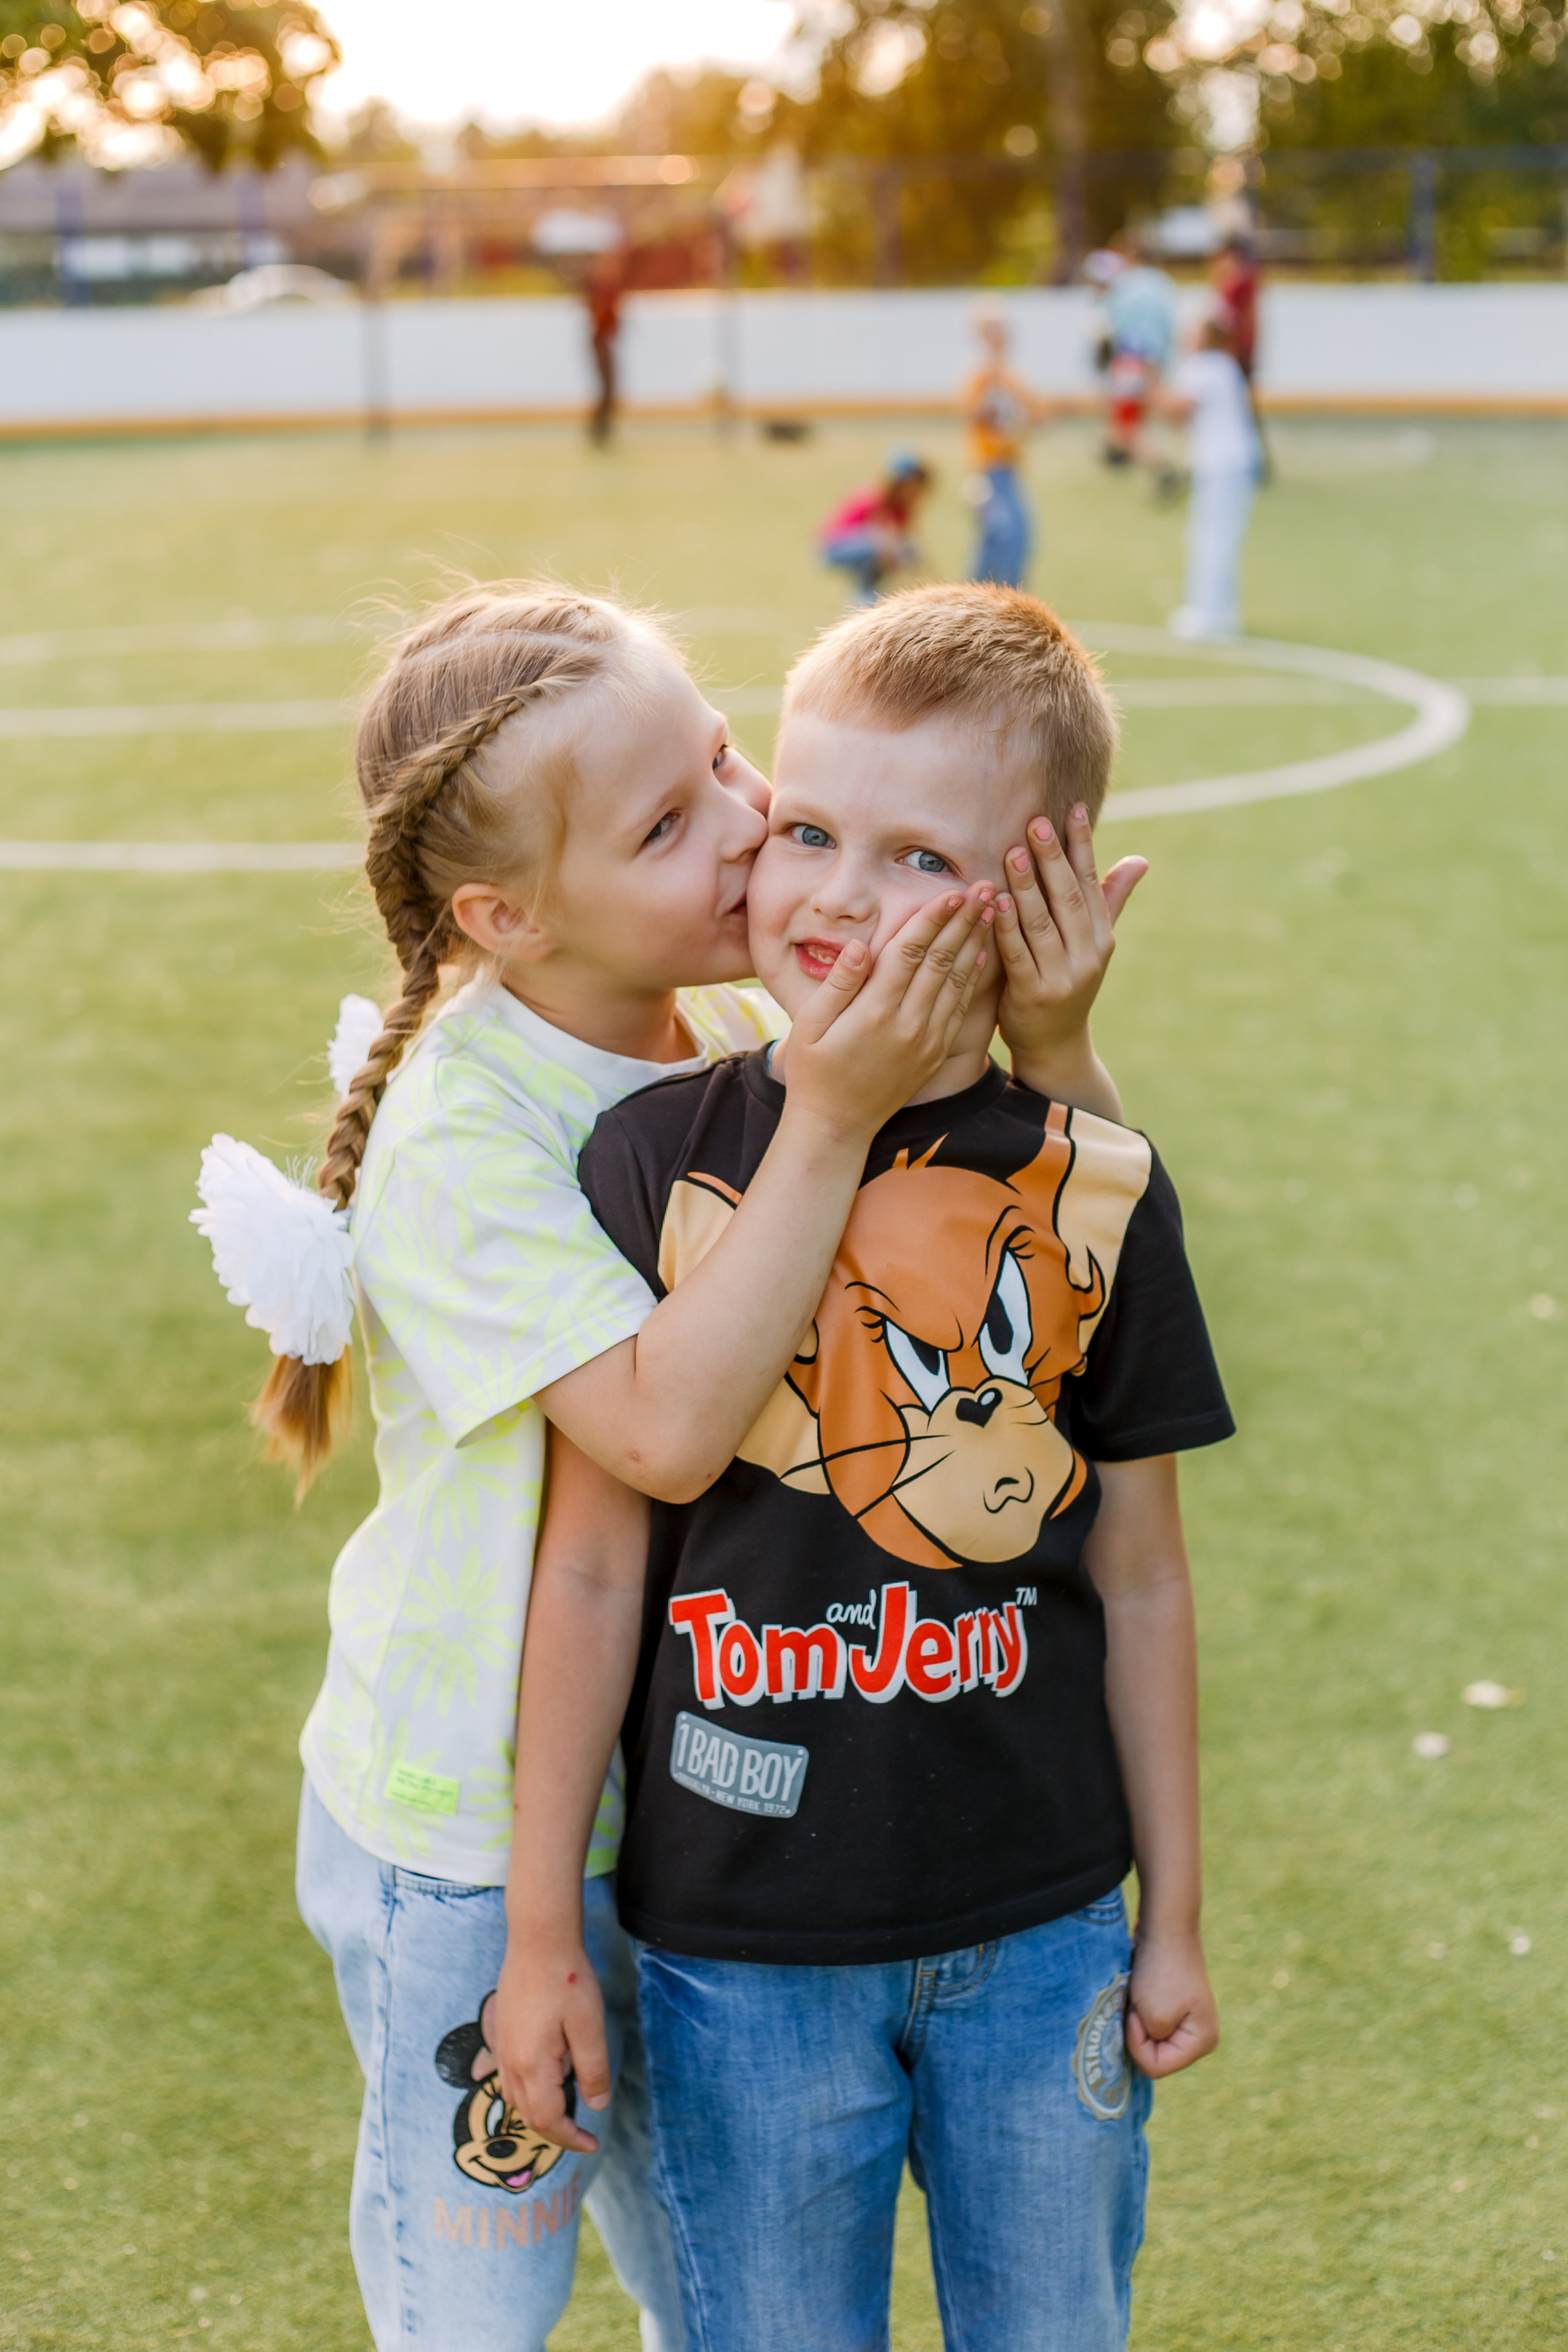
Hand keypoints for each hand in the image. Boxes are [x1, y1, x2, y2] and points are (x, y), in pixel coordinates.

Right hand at [487, 1934, 611, 2156]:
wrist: (538, 1940)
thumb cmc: (567, 1979)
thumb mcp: (589, 2025)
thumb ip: (593, 2069)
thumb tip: (596, 2105)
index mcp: (532, 2064)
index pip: (547, 2120)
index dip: (569, 2139)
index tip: (592, 2142)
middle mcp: (510, 2061)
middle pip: (528, 2116)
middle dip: (555, 2132)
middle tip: (583, 2134)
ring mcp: (502, 2048)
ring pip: (516, 2099)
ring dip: (540, 2113)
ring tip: (568, 2109)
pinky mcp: (502, 2034)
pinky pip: (509, 2079)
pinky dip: (528, 2093)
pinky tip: (548, 2078)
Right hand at [779, 885, 993, 1139]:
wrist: (837, 1125)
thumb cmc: (815, 1071)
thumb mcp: (810, 1027)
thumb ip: (838, 985)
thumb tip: (860, 945)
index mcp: (875, 1012)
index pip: (910, 953)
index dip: (933, 919)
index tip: (952, 891)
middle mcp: (908, 1024)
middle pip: (943, 960)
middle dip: (964, 921)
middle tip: (985, 887)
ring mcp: (926, 1040)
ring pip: (958, 981)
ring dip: (976, 942)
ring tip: (991, 910)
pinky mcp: (935, 1052)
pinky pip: (960, 1008)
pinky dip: (974, 977)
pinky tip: (982, 953)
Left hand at [994, 807, 1145, 1067]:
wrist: (1055, 1044)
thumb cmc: (1067, 982)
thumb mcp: (1093, 944)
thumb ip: (1110, 900)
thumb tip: (1140, 860)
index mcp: (1102, 937)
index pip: (1091, 883)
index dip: (1082, 846)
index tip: (1073, 809)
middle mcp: (1088, 956)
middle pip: (1068, 899)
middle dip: (1052, 858)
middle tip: (1035, 822)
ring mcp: (1063, 977)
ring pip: (1043, 924)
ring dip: (1026, 886)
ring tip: (1012, 851)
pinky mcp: (1034, 996)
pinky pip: (1018, 955)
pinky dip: (1007, 927)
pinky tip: (996, 900)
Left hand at [1125, 1926, 1218, 2079]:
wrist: (1166, 1926)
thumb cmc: (1161, 1972)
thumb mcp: (1154, 2018)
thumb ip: (1149, 2048)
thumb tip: (1147, 2049)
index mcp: (1202, 2043)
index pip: (1156, 2067)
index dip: (1136, 2044)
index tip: (1135, 2014)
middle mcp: (1200, 2035)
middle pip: (1155, 2056)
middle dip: (1138, 2034)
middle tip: (1137, 2005)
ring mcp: (1189, 2020)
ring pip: (1150, 2039)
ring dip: (1138, 2021)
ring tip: (1140, 1997)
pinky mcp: (1175, 2005)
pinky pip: (1151, 2022)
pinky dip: (1140, 2010)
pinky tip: (1141, 1992)